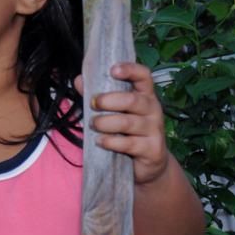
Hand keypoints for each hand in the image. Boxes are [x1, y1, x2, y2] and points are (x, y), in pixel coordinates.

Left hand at [75, 63, 169, 185]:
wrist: (149, 164)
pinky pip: (129, 144)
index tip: (113, 70)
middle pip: (132, 100)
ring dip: (105, 123)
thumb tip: (78, 80)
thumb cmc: (128, 134)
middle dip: (108, 101)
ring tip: (93, 125)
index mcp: (145, 96)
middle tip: (92, 105)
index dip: (130, 69)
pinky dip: (111, 142)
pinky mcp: (152, 149)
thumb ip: (98, 97)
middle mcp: (153, 109)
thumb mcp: (114, 113)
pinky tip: (100, 142)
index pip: (144, 76)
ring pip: (128, 122)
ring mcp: (155, 130)